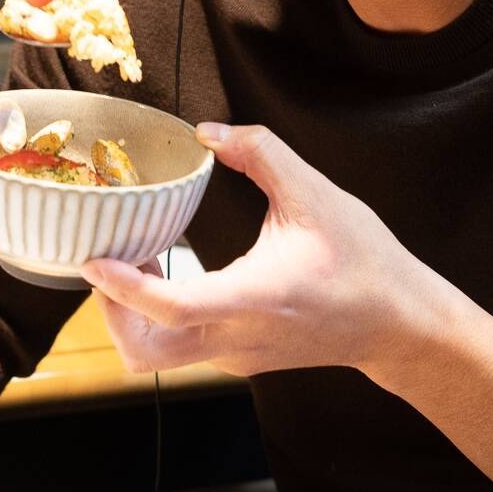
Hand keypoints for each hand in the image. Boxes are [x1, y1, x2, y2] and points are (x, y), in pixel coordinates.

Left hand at [82, 124, 433, 378]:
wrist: (400, 324)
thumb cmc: (363, 261)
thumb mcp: (316, 194)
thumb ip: (261, 154)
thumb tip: (208, 132)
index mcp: (251, 300)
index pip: (169, 306)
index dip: (122, 286)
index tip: (92, 257)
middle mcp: (234, 340)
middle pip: (142, 352)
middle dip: (111, 308)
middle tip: (111, 256)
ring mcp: (234, 357)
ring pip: (156, 354)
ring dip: (132, 311)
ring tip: (140, 254)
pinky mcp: (239, 359)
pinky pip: (179, 347)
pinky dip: (158, 315)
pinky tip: (171, 269)